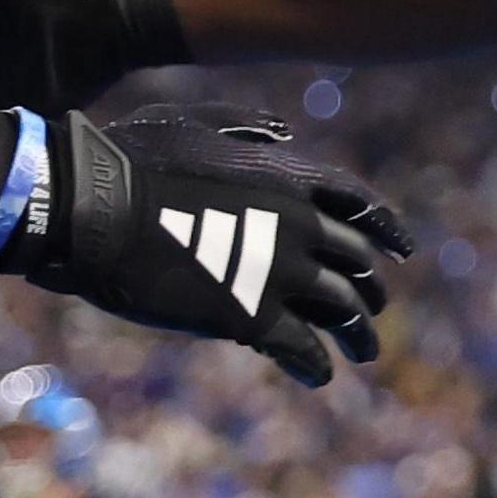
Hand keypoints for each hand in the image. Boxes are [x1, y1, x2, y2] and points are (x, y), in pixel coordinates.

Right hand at [7, 104, 411, 386]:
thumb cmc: (132, 159)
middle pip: (357, 261)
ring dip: (360, 333)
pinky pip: (303, 348)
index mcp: (288, 175)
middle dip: (371, 287)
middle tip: (375, 307)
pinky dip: (317, 364)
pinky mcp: (250, 316)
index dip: (387, 228)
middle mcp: (298, 223)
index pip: (359, 204)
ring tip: (365, 351)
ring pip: (343, 309)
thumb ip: (246, 128)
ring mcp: (278, 271)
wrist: (94, 208)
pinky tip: (318, 375)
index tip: (402, 251)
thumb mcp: (194, 122)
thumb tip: (285, 134)